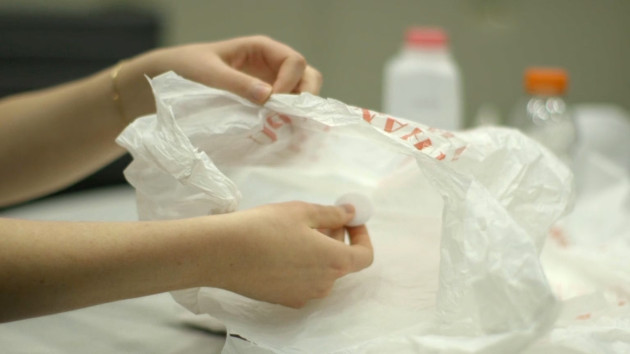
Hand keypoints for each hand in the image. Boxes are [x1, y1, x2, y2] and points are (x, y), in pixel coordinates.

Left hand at [118, 35, 322, 118]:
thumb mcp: (209, 74)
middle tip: (289, 119)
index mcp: (261, 49)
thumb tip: (269, 97)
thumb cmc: (185, 69)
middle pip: (307, 77)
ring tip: (287, 131)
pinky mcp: (264, 105)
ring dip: (298, 113)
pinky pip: (286, 111)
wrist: (165, 82)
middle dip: (304, 99)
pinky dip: (288, 123)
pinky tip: (281, 136)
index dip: (290, 83)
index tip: (273, 103)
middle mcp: (271, 66)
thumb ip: (237, 83)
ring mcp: (270, 85)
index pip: (294, 62)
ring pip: (301, 96)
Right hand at [205, 201, 372, 307]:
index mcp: (334, 261)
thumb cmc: (265, 227)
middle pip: (342, 263)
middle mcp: (324, 284)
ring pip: (321, 272)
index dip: (361, 236)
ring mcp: (304, 295)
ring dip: (319, 252)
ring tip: (297, 231)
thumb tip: (350, 213)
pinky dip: (302, 265)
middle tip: (320, 218)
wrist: (224, 253)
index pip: (365, 255)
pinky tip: (281, 249)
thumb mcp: (303, 211)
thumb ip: (332, 214)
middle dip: (337, 239)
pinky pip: (303, 282)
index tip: (350, 220)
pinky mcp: (284, 299)